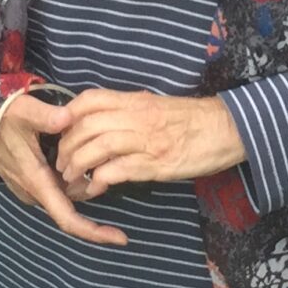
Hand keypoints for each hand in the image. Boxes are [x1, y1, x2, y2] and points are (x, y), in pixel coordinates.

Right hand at [0, 93, 127, 246]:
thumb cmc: (2, 116)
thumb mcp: (23, 110)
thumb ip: (45, 116)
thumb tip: (67, 117)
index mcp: (36, 181)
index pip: (67, 218)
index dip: (94, 231)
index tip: (120, 238)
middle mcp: (34, 191)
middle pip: (73, 204)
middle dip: (93, 188)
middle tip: (105, 161)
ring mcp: (31, 187)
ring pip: (67, 194)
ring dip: (82, 179)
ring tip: (94, 155)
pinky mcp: (31, 180)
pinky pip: (58, 186)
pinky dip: (73, 176)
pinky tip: (81, 156)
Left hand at [52, 90, 244, 193]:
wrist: (228, 129)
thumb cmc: (192, 119)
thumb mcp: (156, 106)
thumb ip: (129, 111)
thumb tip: (101, 123)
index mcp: (135, 100)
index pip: (90, 99)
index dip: (68, 114)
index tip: (59, 131)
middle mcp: (137, 117)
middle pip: (86, 126)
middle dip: (66, 146)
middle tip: (61, 163)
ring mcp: (146, 140)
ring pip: (97, 148)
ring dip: (78, 165)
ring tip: (71, 178)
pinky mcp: (156, 164)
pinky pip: (118, 170)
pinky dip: (100, 179)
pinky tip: (94, 188)